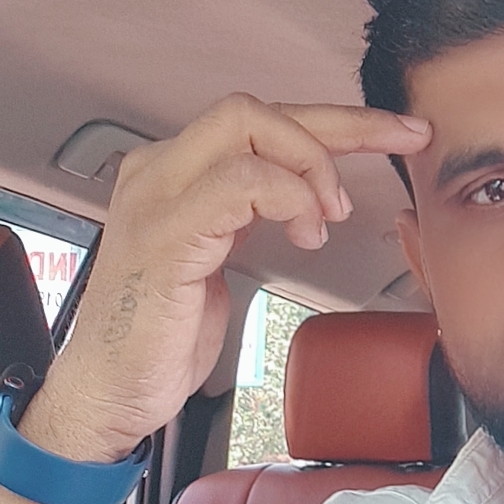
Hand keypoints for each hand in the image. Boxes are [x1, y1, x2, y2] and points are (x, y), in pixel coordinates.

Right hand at [22, 94, 431, 461]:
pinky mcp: (164, 235)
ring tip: (326, 221)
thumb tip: (306, 198)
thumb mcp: (216, 260)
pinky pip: (239, 183)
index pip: (260, 121)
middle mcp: (158, 170)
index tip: (397, 133)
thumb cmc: (156, 339)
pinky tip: (305, 232)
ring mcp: (156, 197)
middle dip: (342, 126)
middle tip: (390, 156)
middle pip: (258, 110)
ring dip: (312, 167)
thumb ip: (249, 216)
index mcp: (172, 173)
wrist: (106, 393)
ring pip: (248, 126)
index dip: (339, 121)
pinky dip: (288, 198)